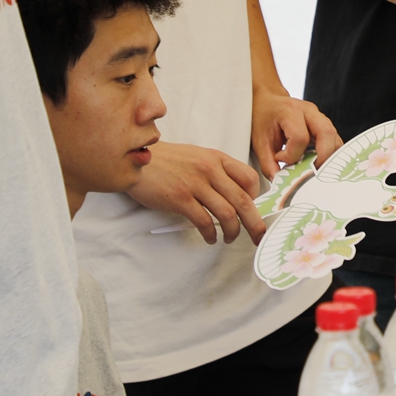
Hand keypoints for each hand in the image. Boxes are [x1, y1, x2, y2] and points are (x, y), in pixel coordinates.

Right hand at [127, 142, 264, 244]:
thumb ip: (216, 171)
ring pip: (227, 214)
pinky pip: (204, 222)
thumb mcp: (197, 156)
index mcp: (217, 158)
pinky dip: (210, 235)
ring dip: (233, 232)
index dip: (256, 198)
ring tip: (229, 238)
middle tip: (259, 236)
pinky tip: (210, 238)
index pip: (249, 178)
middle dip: (255, 223)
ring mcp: (195, 184)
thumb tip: (233, 194)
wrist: (136, 159)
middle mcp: (210, 170)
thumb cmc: (166, 160)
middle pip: (243, 200)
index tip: (253, 210)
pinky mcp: (180, 198)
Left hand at [252, 89, 342, 178]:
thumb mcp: (259, 141)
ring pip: (335, 137)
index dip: (291, 155)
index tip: (279, 159)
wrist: (268, 102)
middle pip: (327, 133)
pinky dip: (329, 154)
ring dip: (328, 157)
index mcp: (290, 111)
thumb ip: (268, 163)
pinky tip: (316, 163)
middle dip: (322, 157)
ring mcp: (319, 117)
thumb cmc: (263, 118)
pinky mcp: (324, 125)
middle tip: (310, 172)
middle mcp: (309, 111)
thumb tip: (279, 181)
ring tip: (314, 169)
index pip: (300, 137)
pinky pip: (334, 140)